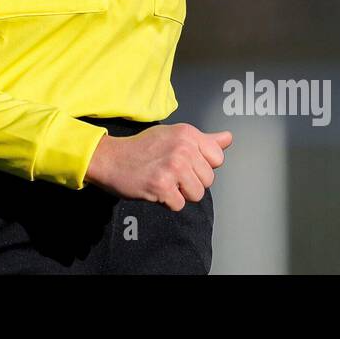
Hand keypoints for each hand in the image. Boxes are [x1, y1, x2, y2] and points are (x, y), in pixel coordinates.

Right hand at [84, 123, 232, 210]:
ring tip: (164, 180)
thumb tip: (228, 138)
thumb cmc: (142, 148)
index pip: (217, 159)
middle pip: (208, 180)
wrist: (111, 158)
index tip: (185, 162)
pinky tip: (155, 188)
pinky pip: (179, 205)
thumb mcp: (174, 135)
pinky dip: (167, 202)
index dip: (201, 165)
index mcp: (188, 133)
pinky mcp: (162, 186)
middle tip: (169, 171)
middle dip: (190, 181)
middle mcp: (183, 148)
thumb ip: (204, 140)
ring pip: (196, 194)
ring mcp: (173, 167)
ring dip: (180, 193)